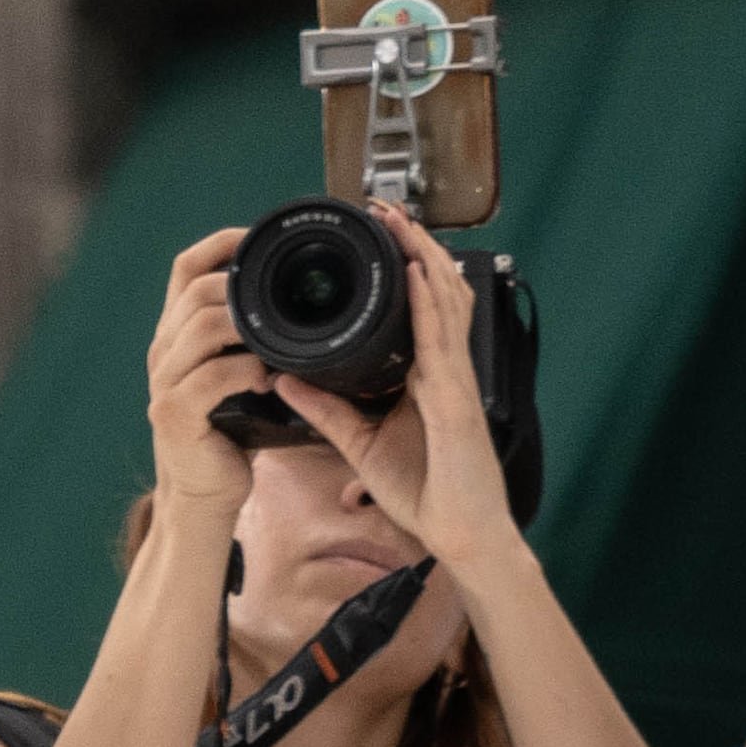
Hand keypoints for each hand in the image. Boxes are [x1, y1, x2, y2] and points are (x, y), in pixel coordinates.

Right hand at [145, 227, 271, 516]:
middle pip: (196, 290)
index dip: (222, 244)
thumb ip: (250, 340)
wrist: (204, 494)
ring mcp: (164, 380)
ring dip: (247, 326)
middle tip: (285, 296)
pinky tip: (268, 378)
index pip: (185, 267)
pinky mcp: (175, 413)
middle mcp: (163, 349)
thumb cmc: (231, 432)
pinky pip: (211, 376)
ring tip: (279, 339)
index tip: (261, 239)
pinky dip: (245, 370)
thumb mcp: (235, 375)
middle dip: (242, 285)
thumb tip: (302, 304)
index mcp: (176, 333)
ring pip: (201, 326)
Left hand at [275, 207, 522, 573]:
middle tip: (387, 208)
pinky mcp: (456, 401)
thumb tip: (282, 379)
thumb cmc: (426, 492)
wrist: (462, 539)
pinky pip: (442, 343)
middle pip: (437, 293)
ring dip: (423, 258)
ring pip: (445, 305)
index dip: (406, 267)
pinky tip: (419, 274)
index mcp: (427, 377)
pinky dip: (431, 305)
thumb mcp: (361, 443)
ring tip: (401, 221)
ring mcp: (455, 381)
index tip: (378, 232)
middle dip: (415, 247)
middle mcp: (445, 370)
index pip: (421, 308)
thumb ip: (325, 409)